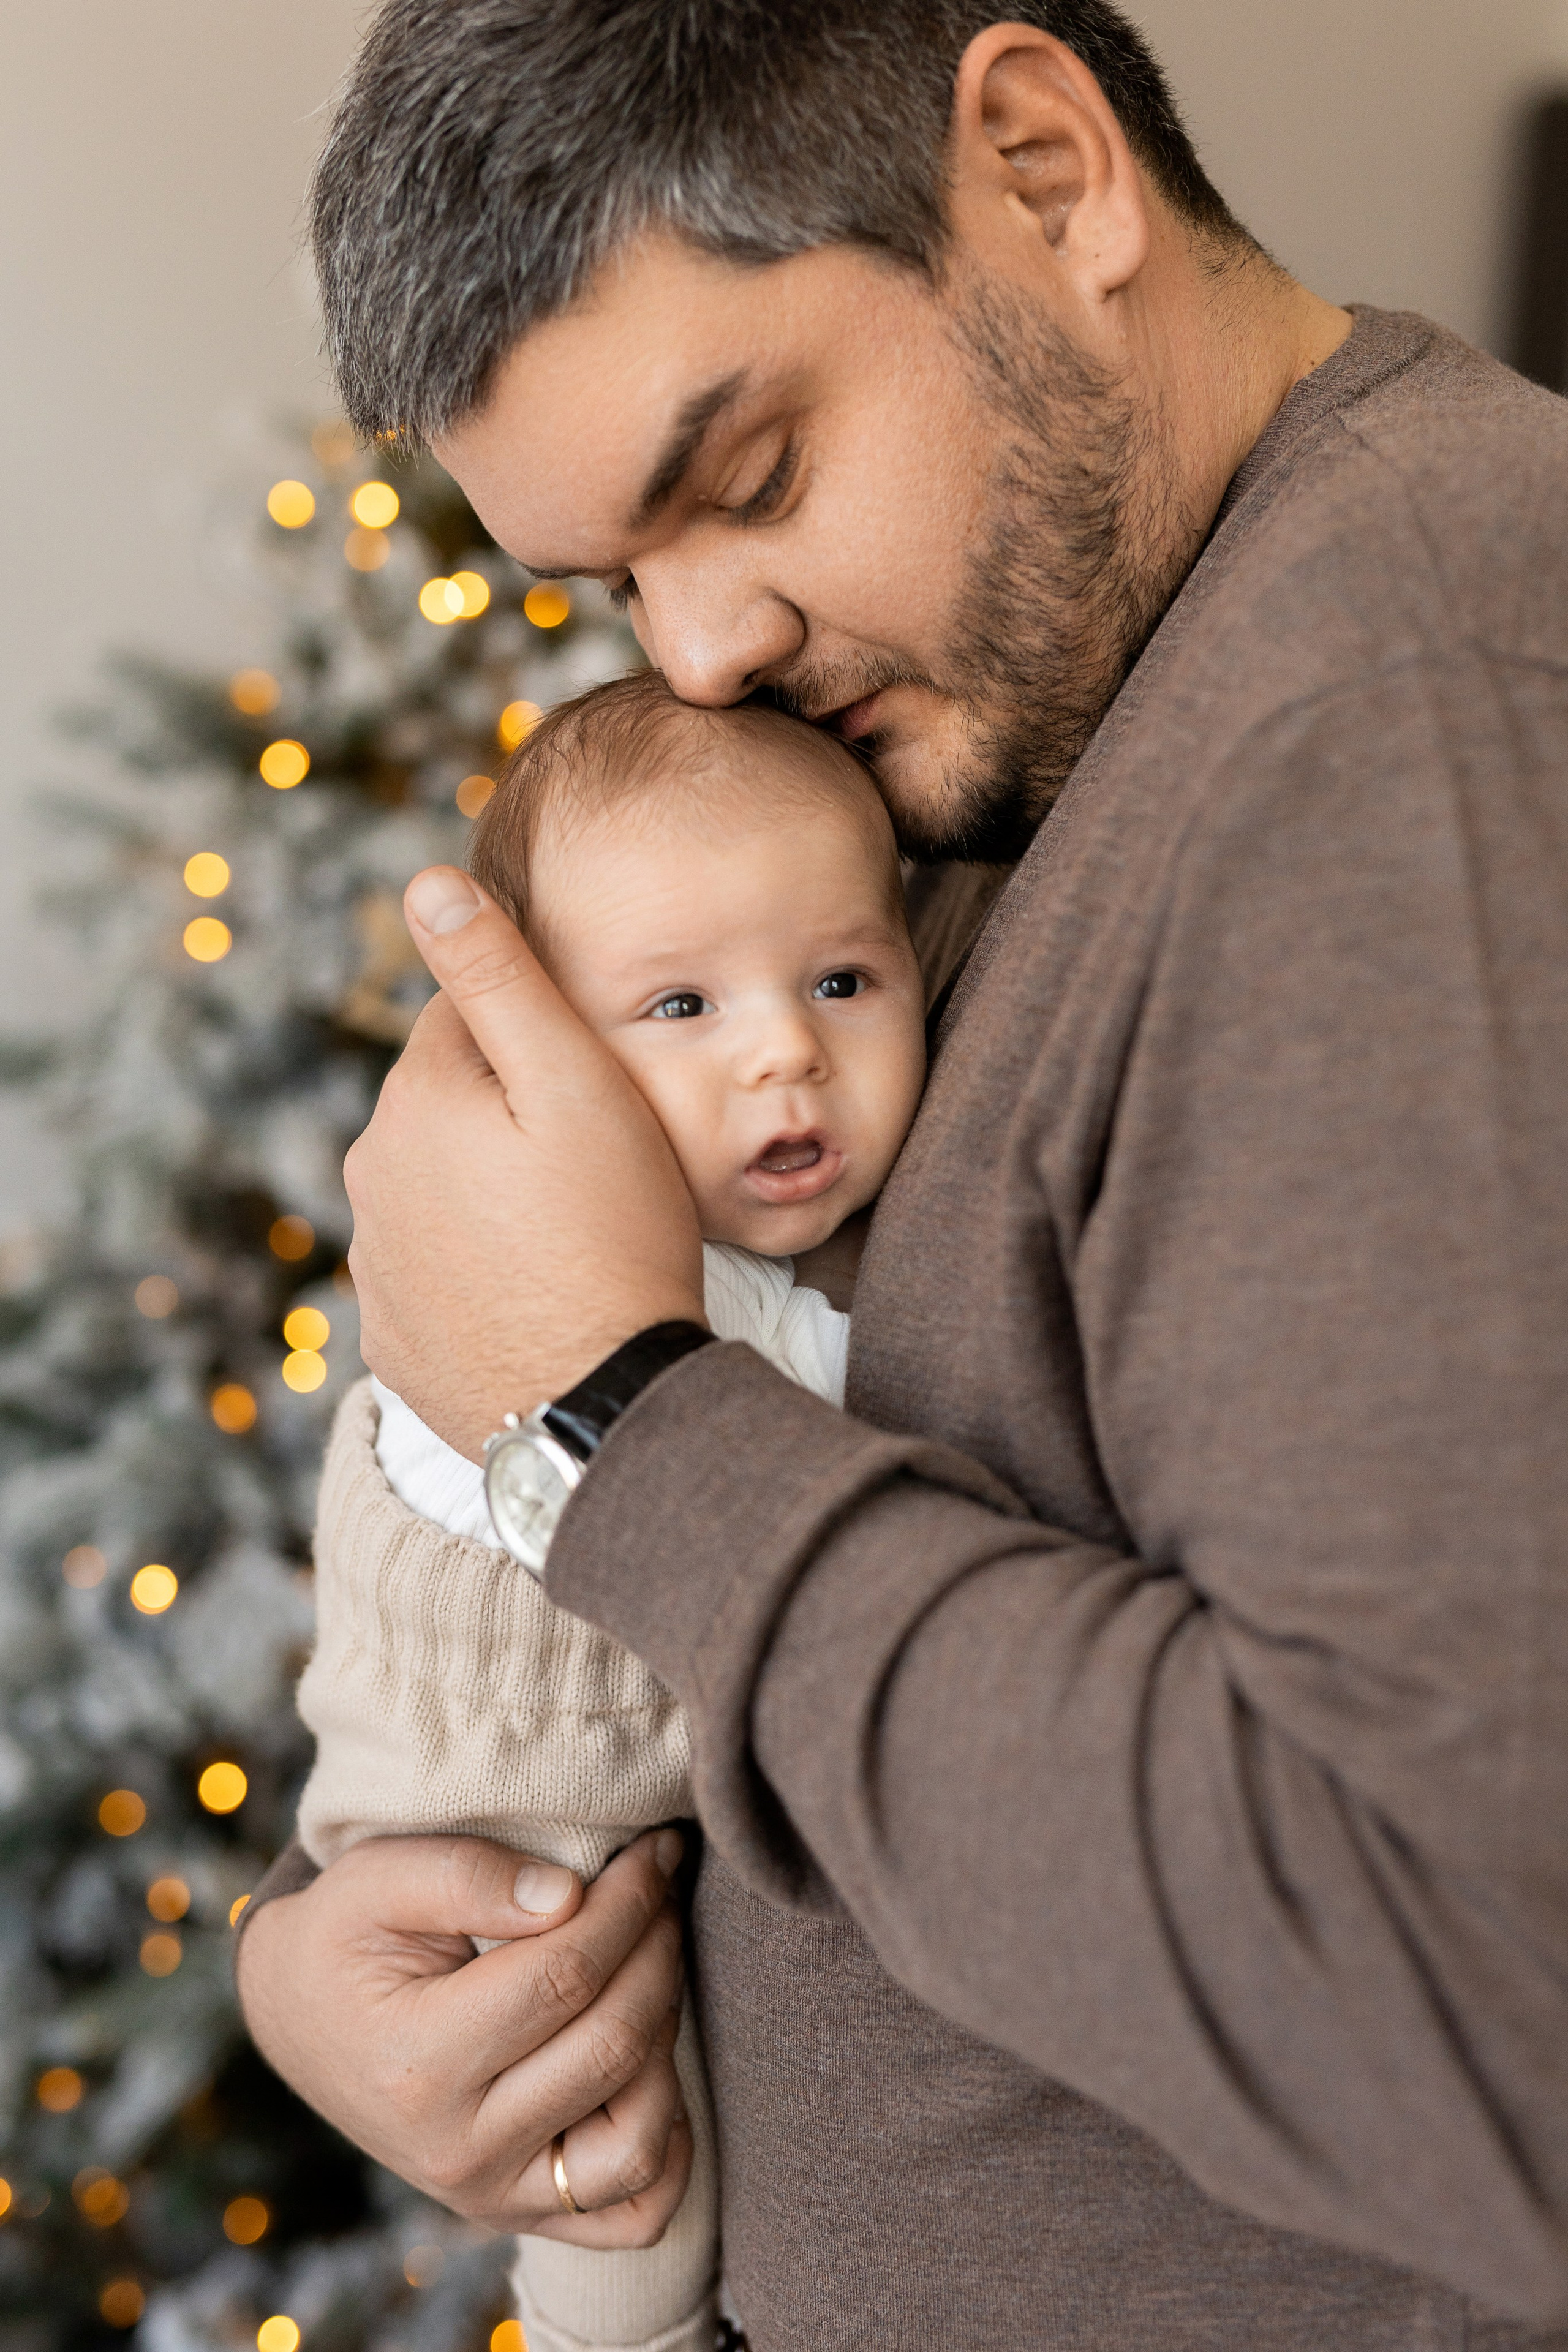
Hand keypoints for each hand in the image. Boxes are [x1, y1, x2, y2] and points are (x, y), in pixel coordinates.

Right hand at [236, 1831, 692, 2246]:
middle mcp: (459, 2150)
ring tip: (652, 1962)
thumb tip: (569, 1896)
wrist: (301, 2019)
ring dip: (668, 2036)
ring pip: (639, 2140)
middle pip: (611, 2044)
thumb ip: (468, 1875)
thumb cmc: (343, 1937)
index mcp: (418, 2063)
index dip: (628, 1901)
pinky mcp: (523, 2213)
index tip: (655, 1849)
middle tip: (663, 1884)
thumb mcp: (375, 1878)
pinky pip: (636, 2212)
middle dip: (658, 1947)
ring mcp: (494, 2195)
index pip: (564, 1975)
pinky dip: (668, 2143)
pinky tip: (654, 2063)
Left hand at [344, 869, 703, 1459]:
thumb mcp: (575, 1083)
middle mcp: (372, 1178)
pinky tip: (540, 1290)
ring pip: (441, 1189)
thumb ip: (498, 977)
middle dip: (509, 1116)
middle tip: (597, 1164)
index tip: (593, 1082)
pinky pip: (439, 1273)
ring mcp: (376, 1267)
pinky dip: (480, 1269)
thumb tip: (427, 884)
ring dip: (492, 1192)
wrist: (603, 1402)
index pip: (463, 1019)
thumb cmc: (614, 1233)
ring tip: (575, 1233)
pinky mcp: (394, 1340)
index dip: (539, 1039)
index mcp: (413, 1102)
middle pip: (448, 1107)